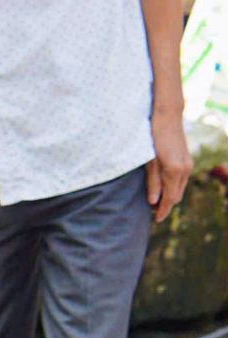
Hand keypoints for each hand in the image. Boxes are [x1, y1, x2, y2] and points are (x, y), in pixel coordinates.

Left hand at [146, 107, 192, 223]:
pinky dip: (173, 187)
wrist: (167, 117)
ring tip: (155, 203)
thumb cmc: (153, 138)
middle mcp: (185, 169)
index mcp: (175, 171)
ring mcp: (188, 164)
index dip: (163, 210)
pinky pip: (181, 180)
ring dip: (170, 197)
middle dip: (166, 206)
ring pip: (180, 188)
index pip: (170, 198)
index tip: (156, 220)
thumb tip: (153, 202)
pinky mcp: (187, 160)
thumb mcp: (149, 162)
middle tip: (152, 213)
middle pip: (177, 196)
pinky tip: (162, 189)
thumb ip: (152, 182)